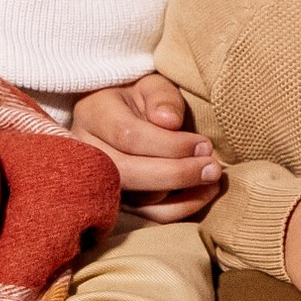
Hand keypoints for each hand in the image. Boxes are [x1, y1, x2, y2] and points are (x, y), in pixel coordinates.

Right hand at [72, 73, 221, 220]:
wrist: (126, 115)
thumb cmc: (143, 98)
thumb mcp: (152, 84)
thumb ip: (162, 97)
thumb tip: (169, 121)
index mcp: (93, 114)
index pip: (128, 136)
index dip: (170, 144)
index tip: (203, 144)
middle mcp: (88, 152)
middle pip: (126, 172)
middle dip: (175, 173)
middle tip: (212, 167)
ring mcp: (97, 182)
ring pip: (135, 200)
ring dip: (181, 194)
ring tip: (212, 178)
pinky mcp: (116, 203)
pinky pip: (146, 216)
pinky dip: (179, 210)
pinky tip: (203, 193)